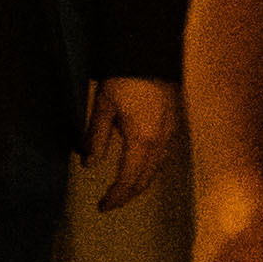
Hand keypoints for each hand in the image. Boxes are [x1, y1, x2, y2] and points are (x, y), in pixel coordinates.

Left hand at [79, 77, 179, 210]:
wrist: (150, 55)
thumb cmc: (123, 79)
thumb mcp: (102, 108)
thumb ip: (96, 138)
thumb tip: (90, 165)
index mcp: (141, 141)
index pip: (128, 180)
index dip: (115, 197)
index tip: (102, 206)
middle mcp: (160, 142)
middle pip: (145, 180)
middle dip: (128, 195)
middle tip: (111, 202)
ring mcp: (169, 134)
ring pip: (156, 170)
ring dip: (140, 184)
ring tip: (123, 189)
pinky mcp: (172, 126)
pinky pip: (162, 158)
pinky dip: (150, 170)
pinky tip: (140, 167)